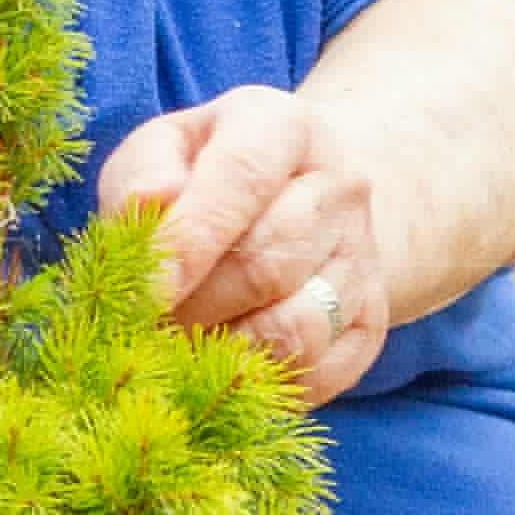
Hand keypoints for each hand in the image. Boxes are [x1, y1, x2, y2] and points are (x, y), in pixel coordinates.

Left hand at [97, 84, 388, 401]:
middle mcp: (342, 187)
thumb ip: (143, 175)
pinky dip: (260, 386)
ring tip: (178, 352)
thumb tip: (145, 206)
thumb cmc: (204, 175)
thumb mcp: (163, 151)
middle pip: (267, 265)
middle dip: (195, 310)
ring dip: (225, 355)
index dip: (190, 242)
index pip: (241, 180)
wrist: (297, 199)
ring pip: (297, 329)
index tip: (145, 294)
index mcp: (286, 128)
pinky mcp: (371, 321)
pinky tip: (220, 371)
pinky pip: (318, 374)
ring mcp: (365, 257)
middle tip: (145, 329)